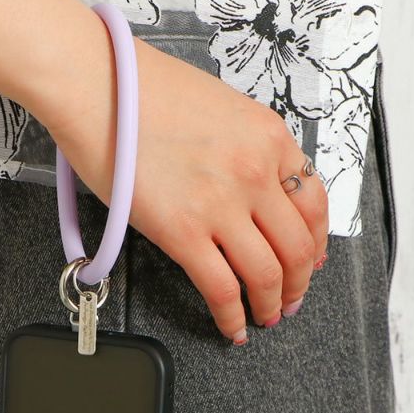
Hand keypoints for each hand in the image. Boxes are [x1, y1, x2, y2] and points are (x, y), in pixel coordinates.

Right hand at [44, 37, 328, 343]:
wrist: (97, 84)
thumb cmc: (142, 88)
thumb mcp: (219, 107)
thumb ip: (245, 146)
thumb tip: (248, 187)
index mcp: (268, 137)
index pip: (313, 203)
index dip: (316, 243)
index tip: (310, 260)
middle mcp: (256, 172)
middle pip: (298, 247)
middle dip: (299, 284)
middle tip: (290, 300)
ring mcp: (222, 204)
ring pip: (267, 274)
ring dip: (271, 305)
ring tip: (264, 318)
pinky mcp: (184, 232)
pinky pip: (222, 288)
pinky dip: (232, 316)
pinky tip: (231, 328)